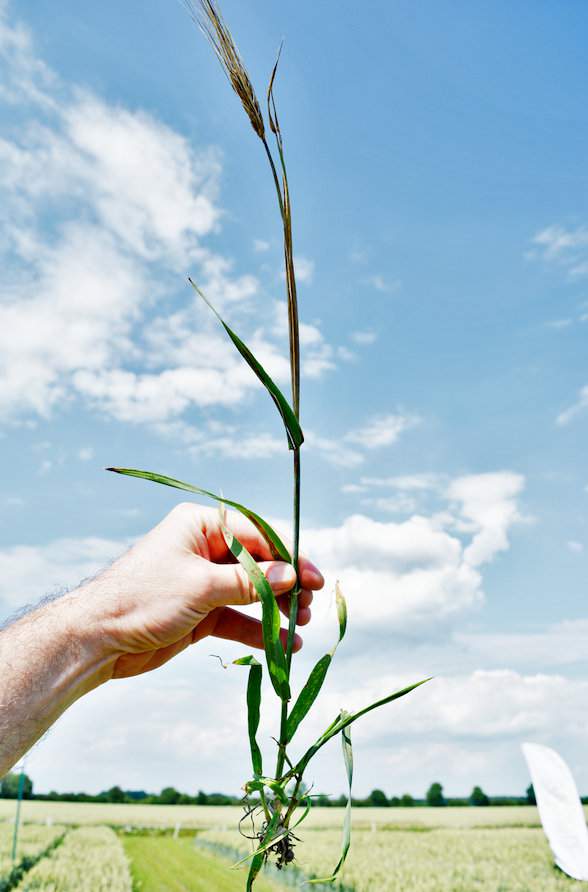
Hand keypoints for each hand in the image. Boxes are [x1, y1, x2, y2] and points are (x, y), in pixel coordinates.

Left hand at [88, 502, 323, 678]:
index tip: (314, 577)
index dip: (288, 556)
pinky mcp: (200, 613)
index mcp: (202, 526)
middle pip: (257, 564)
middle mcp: (204, 549)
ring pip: (251, 593)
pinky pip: (238, 618)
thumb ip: (249, 583)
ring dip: (276, 609)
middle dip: (285, 585)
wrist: (98, 639)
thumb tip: (291, 576)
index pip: (256, 535)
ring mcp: (203, 582)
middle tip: (310, 605)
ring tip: (302, 623)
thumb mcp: (202, 586)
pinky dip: (259, 630)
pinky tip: (284, 645)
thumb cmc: (144, 597)